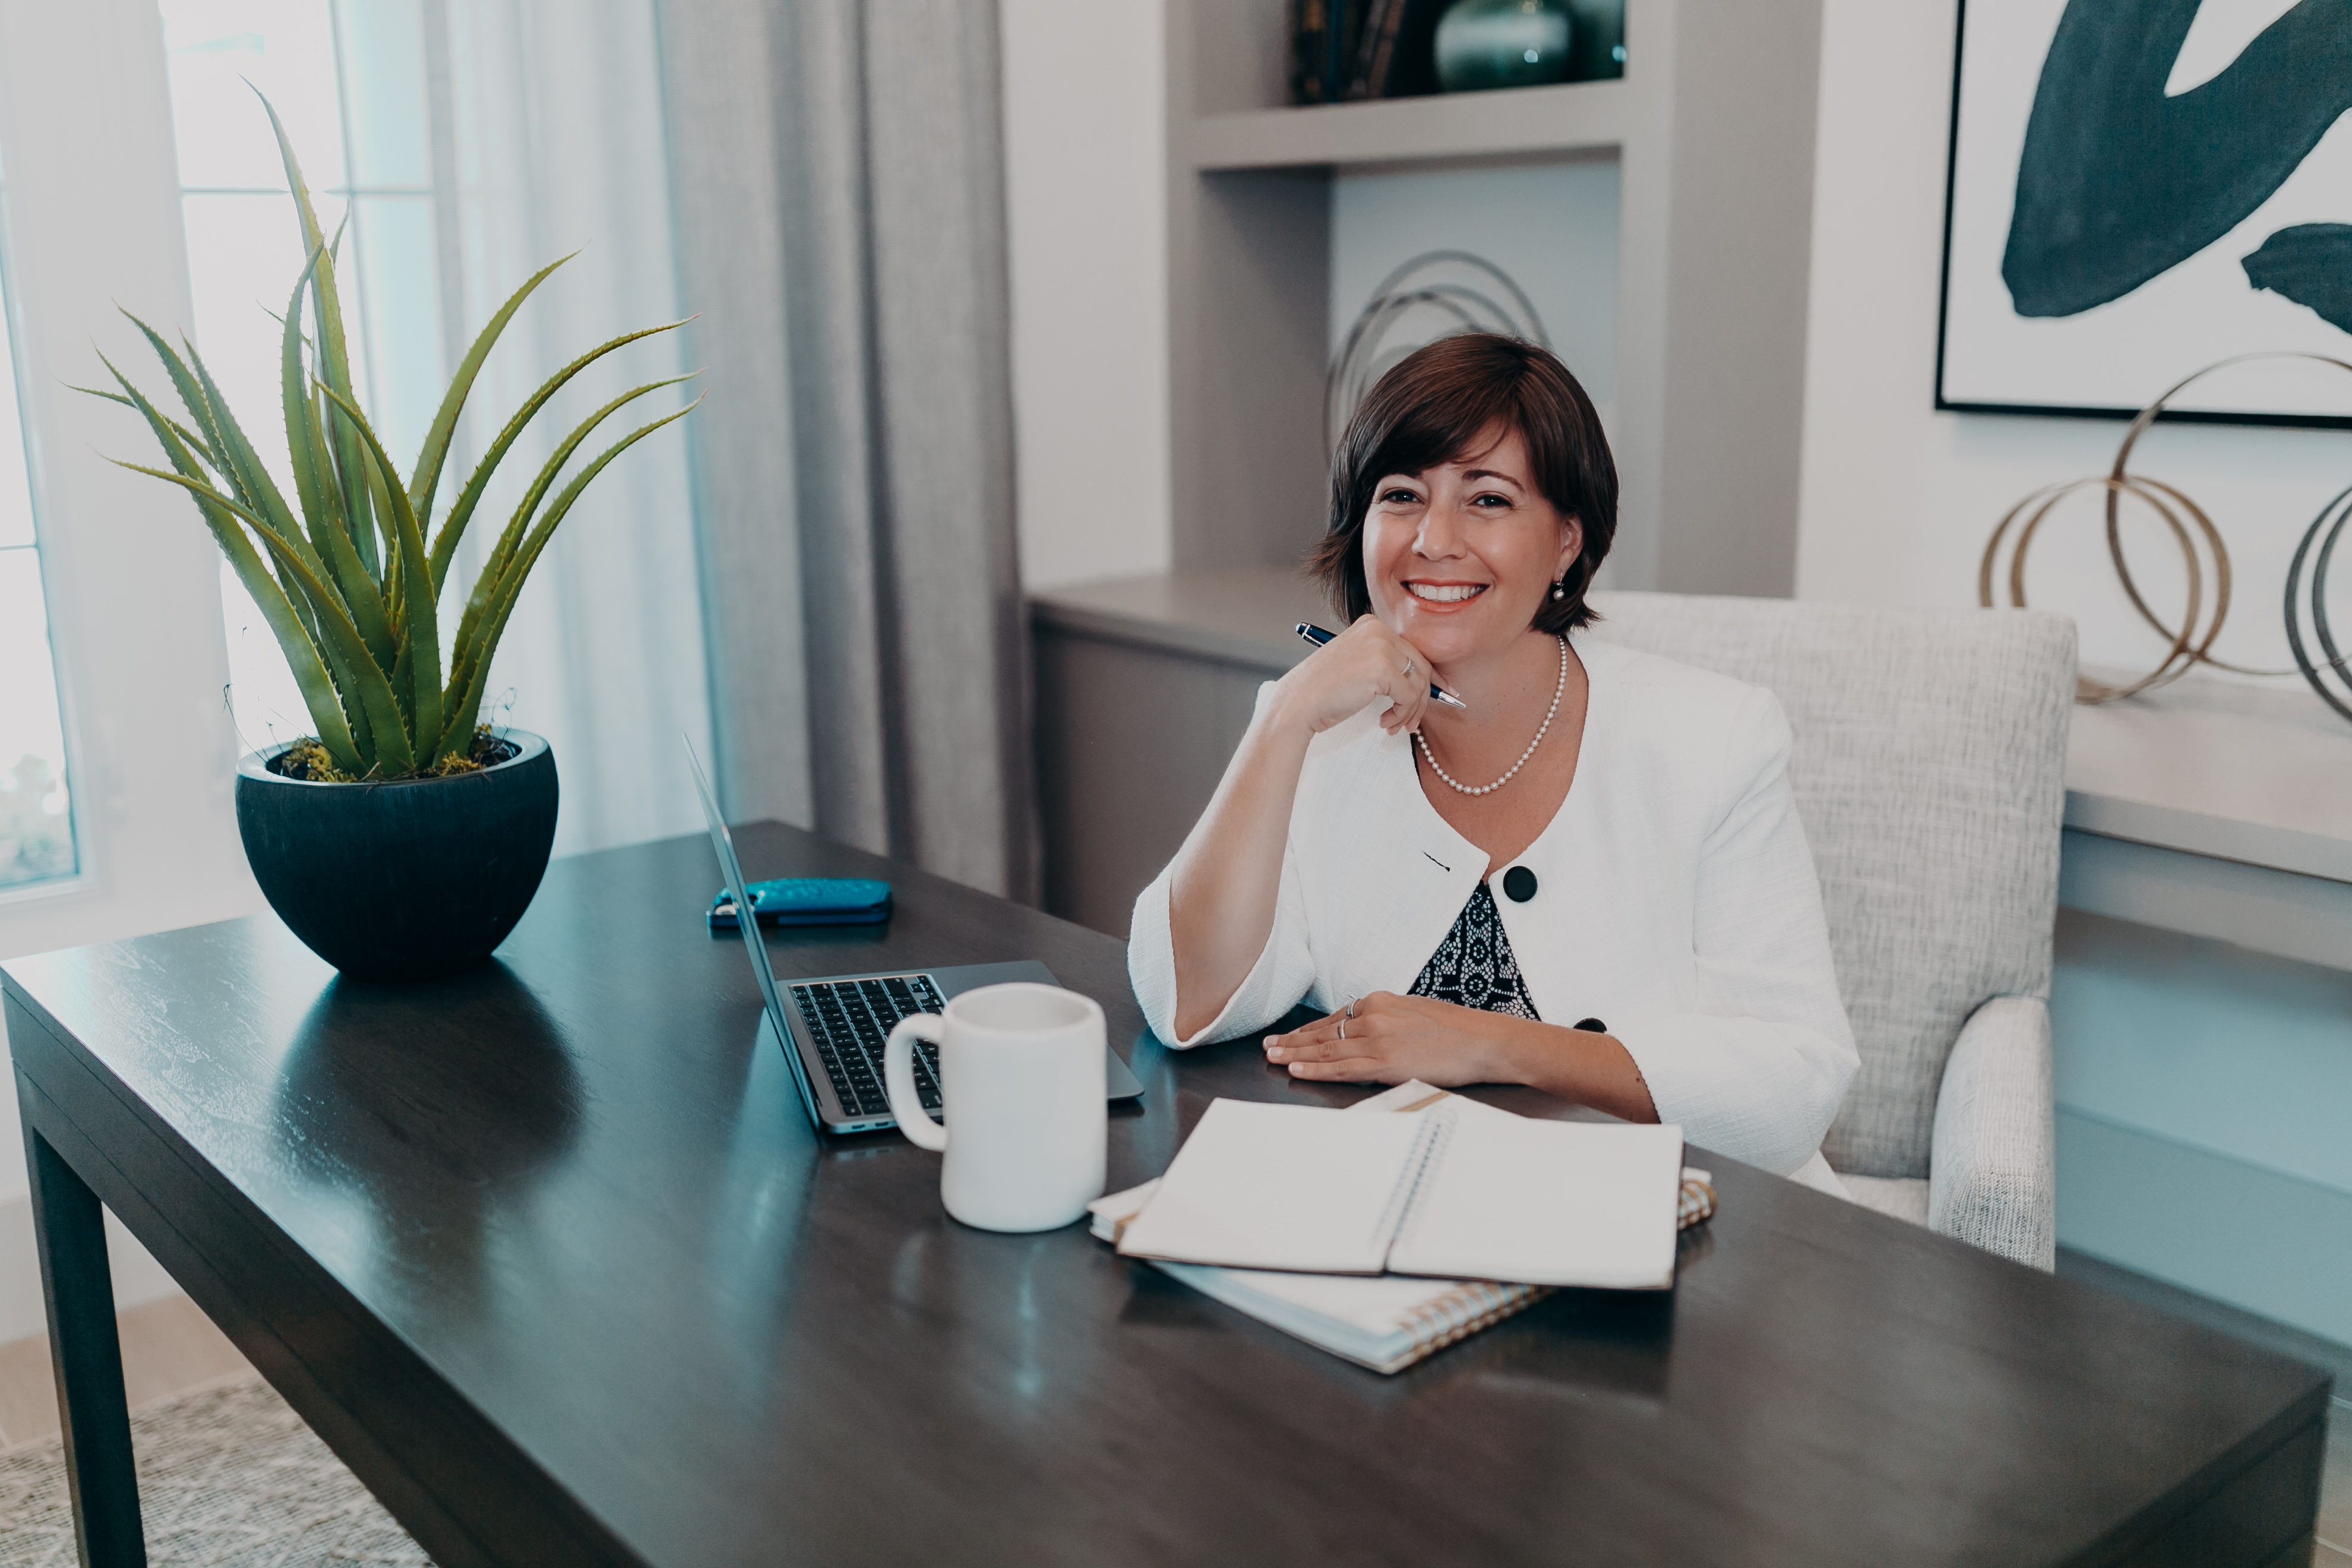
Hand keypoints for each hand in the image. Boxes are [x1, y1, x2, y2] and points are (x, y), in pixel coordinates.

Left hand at [1262, 991, 1529, 1086]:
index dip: (1309, 1029)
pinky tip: (1298, 1070)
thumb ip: (1387, 1020)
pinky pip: (1342, 1067)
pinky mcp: (1385, 1062)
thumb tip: (1367, 1031)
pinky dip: (1316, 1069)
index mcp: (1381, 1001)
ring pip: (1327, 1048)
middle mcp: (1374, 1015)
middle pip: (1324, 1031)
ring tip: (1274, 1058)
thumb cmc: (1458, 1030)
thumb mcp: (1415, 1012)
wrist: (1486, 1041)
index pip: (1335, 1017)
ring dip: (1296, 1054)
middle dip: (1293, 1040)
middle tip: (1269, 1046)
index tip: (1290, 1035)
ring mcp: (1378, 1038)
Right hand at [1271, 616, 1450, 738]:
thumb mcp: (1358, 665)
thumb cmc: (1322, 691)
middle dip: (1422, 698)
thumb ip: (1386, 664)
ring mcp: (1381, 647)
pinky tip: (1385, 723)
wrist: (1297, 704)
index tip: (1435, 695)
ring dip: (1411, 710)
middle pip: (1421, 665)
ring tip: (1396, 725)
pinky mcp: (1382, 669)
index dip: (1426, 678)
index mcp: (1372, 624)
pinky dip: (1402, 714)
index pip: (1412, 651)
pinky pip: (1409, 697)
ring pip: (1419, 682)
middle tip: (1411, 721)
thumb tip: (1424, 680)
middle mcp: (1378, 630)